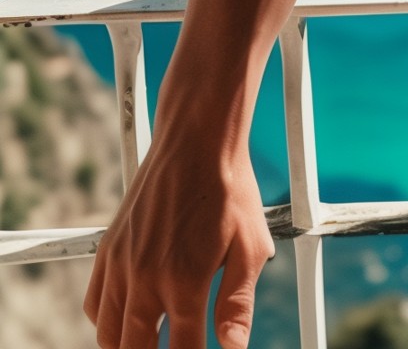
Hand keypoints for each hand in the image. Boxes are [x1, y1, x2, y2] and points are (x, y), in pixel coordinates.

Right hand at [83, 133, 275, 348]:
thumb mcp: (251, 245)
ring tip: (150, 343)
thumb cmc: (230, 190)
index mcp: (184, 282)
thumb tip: (233, 345)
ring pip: (108, 336)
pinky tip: (129, 319)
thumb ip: (238, 301)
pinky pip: (95, 305)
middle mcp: (144, 279)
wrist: (197, 141)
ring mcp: (120, 265)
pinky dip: (108, 322)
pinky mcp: (107, 250)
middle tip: (172, 347)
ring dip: (127, 346)